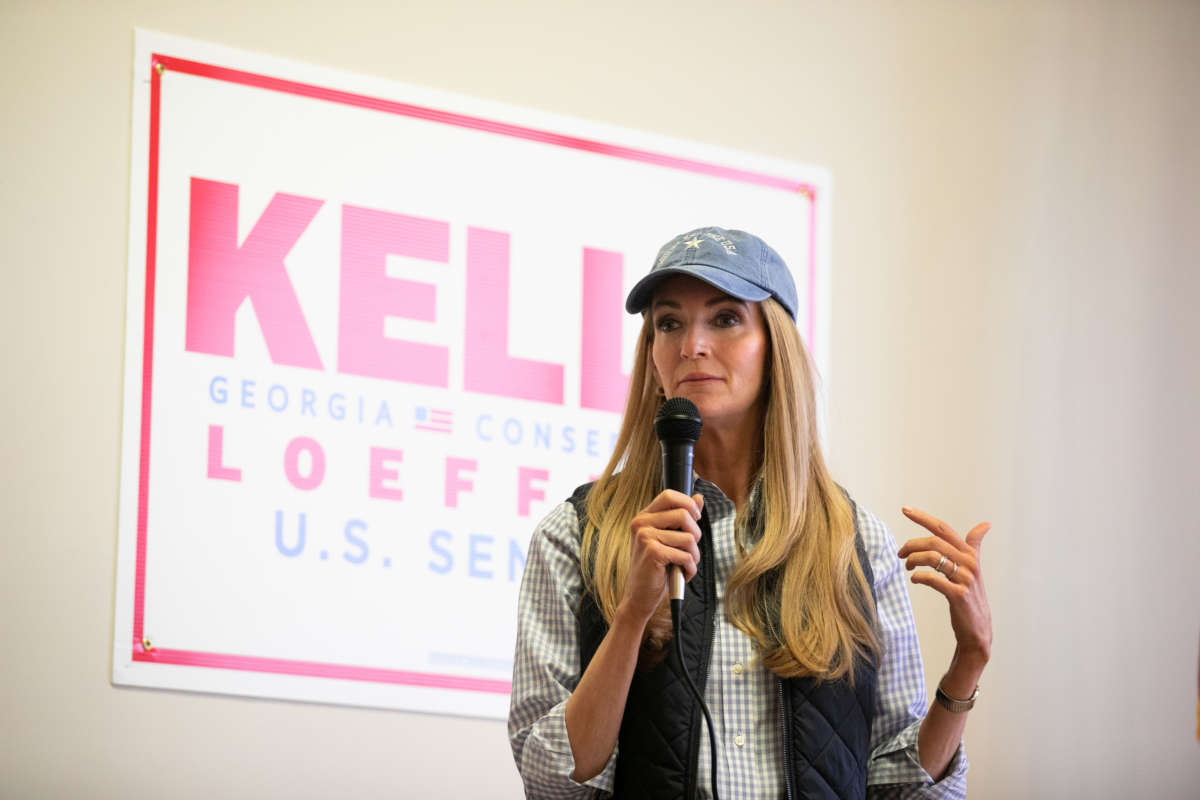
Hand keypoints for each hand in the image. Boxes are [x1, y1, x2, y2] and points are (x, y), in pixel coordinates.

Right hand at [618, 490, 703, 627]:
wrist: (639, 596)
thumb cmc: (655, 568)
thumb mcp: (668, 539)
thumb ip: (681, 518)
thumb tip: (699, 497)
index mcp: (644, 517)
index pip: (670, 495)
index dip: (688, 505)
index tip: (695, 519)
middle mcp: (641, 523)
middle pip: (683, 514)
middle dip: (696, 535)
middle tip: (690, 550)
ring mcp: (645, 537)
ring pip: (689, 538)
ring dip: (694, 556)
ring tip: (685, 565)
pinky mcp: (653, 552)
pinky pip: (685, 555)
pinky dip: (690, 568)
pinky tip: (682, 574)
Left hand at [897, 507, 991, 665]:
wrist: (977, 631)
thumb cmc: (971, 597)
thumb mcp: (973, 569)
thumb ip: (974, 546)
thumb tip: (985, 524)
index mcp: (970, 554)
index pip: (944, 529)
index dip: (923, 518)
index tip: (905, 509)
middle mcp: (970, 563)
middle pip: (935, 541)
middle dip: (912, 544)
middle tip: (900, 553)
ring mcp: (965, 579)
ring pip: (932, 557)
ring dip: (913, 559)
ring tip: (907, 566)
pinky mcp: (959, 594)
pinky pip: (933, 578)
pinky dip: (918, 576)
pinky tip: (914, 579)